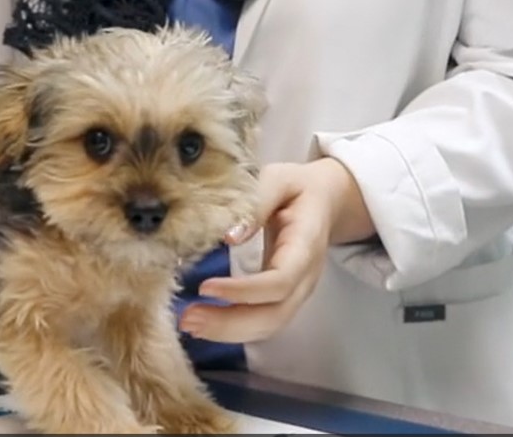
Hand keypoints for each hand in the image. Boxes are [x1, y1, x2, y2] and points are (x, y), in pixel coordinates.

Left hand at [178, 158, 372, 343]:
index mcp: (306, 247)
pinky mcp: (283, 297)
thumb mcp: (279, 179)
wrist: (324, 200)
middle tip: (188, 318)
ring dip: (227, 331)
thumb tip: (229, 235)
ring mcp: (297, 292)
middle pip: (274, 315)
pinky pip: (262, 322)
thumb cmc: (297, 188)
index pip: (279, 281)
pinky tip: (203, 322)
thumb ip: (258, 201)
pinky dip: (233, 328)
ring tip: (188, 323)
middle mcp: (305, 278)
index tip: (204, 287)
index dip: (244, 291)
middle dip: (230, 324)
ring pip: (268, 326)